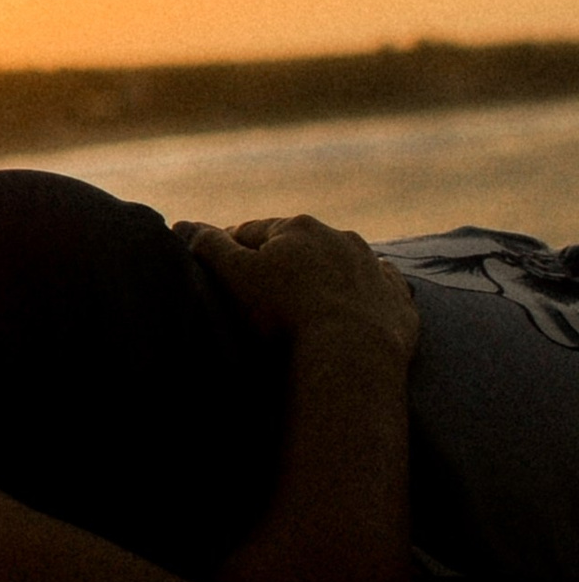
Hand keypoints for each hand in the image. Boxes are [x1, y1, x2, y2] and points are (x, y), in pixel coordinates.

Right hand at [176, 214, 419, 369]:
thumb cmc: (283, 314)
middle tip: (259, 296)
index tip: (217, 275)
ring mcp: (374, 269)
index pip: (251, 231)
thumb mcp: (232, 276)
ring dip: (323, 276)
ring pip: (340, 265)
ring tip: (304, 307)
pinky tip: (352, 311)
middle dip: (279, 263)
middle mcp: (341, 238)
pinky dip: (363, 296)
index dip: (229, 251)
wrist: (350, 357)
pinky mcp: (398, 301)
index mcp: (298, 227)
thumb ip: (206, 245)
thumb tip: (183, 223)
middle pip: (298, 246)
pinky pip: (379, 291)